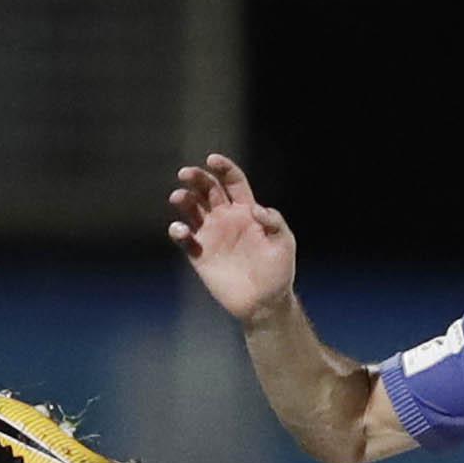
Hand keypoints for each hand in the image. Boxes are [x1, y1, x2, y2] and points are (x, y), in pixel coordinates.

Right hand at [166, 153, 297, 324]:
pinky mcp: (200, 255)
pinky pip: (185, 239)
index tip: (212, 160)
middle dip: (196, 178)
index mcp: (246, 210)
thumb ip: (273, 221)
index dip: (223, 168)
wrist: (265, 302)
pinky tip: (180, 230)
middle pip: (207, 190)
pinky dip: (179, 232)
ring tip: (179, 197)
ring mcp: (211, 235)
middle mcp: (225, 218)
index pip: (232, 181)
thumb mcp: (284, 242)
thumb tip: (254, 209)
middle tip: (186, 174)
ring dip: (183, 200)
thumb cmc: (278, 271)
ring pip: (191, 210)